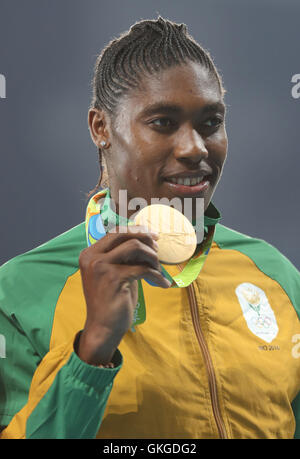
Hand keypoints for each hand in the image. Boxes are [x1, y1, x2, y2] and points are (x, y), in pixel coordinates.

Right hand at [77, 226, 170, 365]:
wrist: (103, 328)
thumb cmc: (111, 301)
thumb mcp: (115, 273)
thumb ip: (124, 257)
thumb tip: (146, 241)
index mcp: (89, 254)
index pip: (115, 233)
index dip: (136, 231)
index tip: (153, 237)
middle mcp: (92, 257)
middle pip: (125, 235)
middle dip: (146, 239)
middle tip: (158, 249)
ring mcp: (101, 266)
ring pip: (135, 247)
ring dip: (152, 257)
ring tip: (158, 269)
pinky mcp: (114, 278)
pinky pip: (143, 268)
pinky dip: (157, 275)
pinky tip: (163, 284)